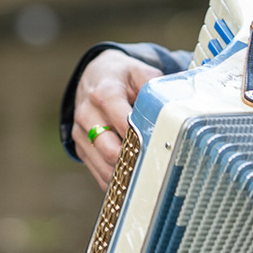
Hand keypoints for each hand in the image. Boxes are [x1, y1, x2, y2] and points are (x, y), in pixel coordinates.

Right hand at [71, 49, 166, 188]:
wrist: (93, 77)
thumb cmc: (121, 78)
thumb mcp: (139, 71)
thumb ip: (154, 86)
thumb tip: (171, 106)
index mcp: (104, 93)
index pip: (119, 118)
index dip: (137, 135)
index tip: (156, 144)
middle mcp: (87, 114)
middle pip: (108, 148)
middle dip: (132, 159)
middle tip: (154, 164)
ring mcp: (81, 133)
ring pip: (102, 164)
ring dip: (124, 174)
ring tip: (146, 177)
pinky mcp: (80, 147)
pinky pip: (97, 172)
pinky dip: (115, 180)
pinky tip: (131, 179)